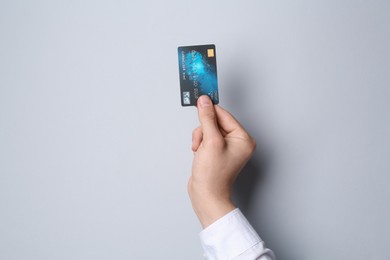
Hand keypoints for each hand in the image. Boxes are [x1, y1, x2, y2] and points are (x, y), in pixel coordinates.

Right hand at [188, 95, 255, 227]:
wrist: (206, 195)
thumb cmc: (213, 175)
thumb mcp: (210, 141)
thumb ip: (207, 119)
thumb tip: (204, 101)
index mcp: (243, 138)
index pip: (225, 115)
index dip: (211, 111)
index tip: (199, 101)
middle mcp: (237, 142)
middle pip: (215, 122)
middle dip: (204, 130)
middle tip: (201, 141)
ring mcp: (227, 148)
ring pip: (208, 130)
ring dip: (200, 137)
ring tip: (200, 150)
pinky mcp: (217, 152)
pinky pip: (206, 138)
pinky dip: (200, 143)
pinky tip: (199, 154)